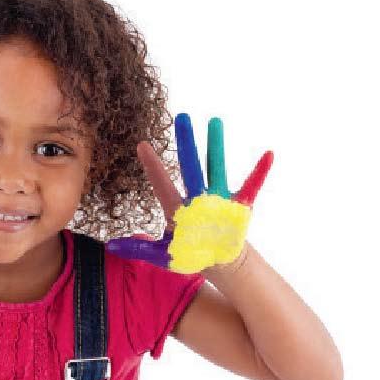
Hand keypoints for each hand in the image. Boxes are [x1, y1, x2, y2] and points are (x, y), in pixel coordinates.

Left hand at [105, 113, 272, 273]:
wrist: (219, 262)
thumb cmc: (190, 254)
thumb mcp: (163, 254)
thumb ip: (139, 249)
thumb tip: (111, 246)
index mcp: (177, 208)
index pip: (161, 182)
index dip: (152, 165)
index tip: (141, 144)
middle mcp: (197, 198)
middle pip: (190, 166)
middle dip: (186, 143)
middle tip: (180, 117)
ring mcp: (219, 199)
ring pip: (216, 167)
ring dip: (216, 147)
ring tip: (214, 122)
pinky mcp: (239, 206)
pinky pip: (251, 186)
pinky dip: (260, 172)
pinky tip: (268, 154)